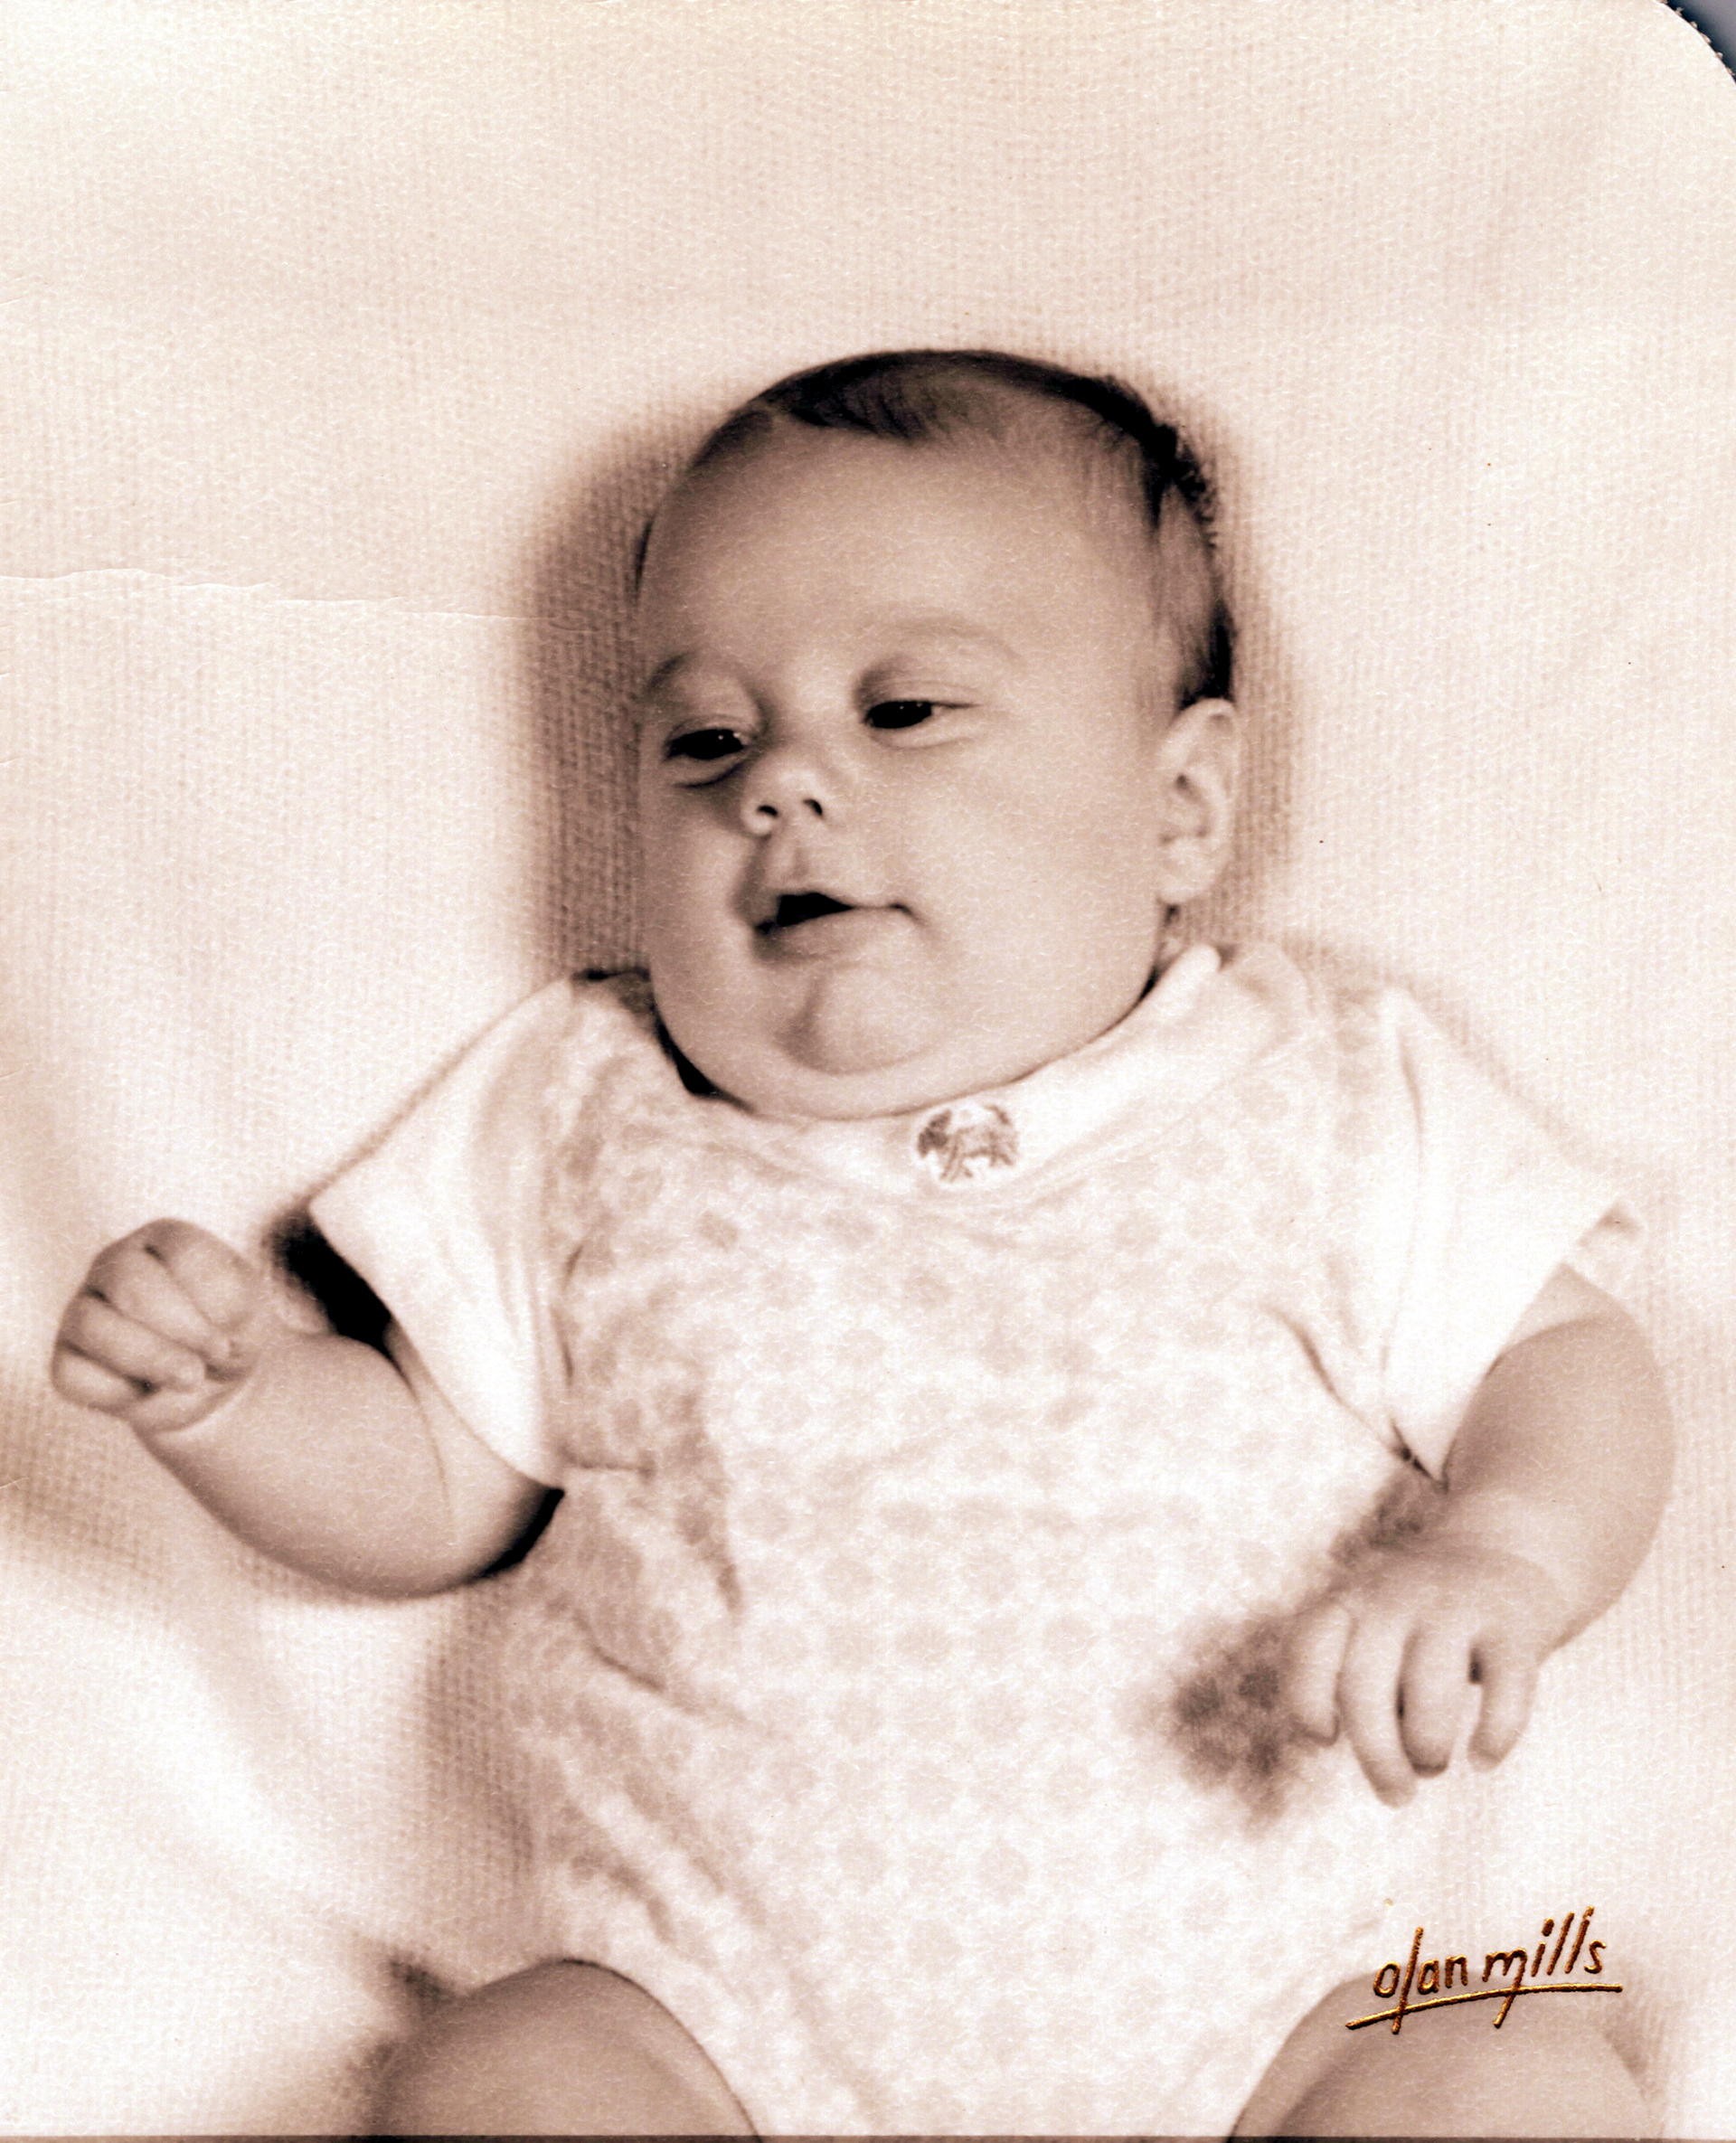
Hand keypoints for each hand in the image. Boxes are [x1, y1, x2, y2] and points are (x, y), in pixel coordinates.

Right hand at [51, 1220, 288, 1437]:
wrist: (211, 1380)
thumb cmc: (230, 1333)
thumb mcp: (250, 1313)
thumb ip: (231, 1306)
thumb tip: (197, 1329)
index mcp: (165, 1239)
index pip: (183, 1251)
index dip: (211, 1299)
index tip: (233, 1333)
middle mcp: (115, 1264)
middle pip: (129, 1280)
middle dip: (180, 1327)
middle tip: (216, 1357)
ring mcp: (83, 1309)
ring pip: (91, 1323)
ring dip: (150, 1358)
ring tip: (190, 1379)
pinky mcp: (66, 1358)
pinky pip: (72, 1373)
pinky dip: (116, 1392)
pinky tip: (146, 1393)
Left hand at [1282, 1537, 1572, 1805]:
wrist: (1502, 1553)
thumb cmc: (1418, 1620)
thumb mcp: (1369, 1625)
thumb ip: (1352, 1677)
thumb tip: (1376, 1759)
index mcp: (1350, 1600)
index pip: (1307, 1651)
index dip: (1306, 1704)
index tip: (1326, 1738)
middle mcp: (1395, 1599)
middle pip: (1364, 1689)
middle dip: (1377, 1758)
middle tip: (1395, 1793)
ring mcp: (1455, 1609)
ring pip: (1430, 1695)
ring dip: (1427, 1749)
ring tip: (1432, 1764)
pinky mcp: (1513, 1629)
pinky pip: (1506, 1693)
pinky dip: (1493, 1738)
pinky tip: (1482, 1760)